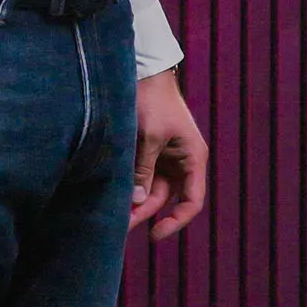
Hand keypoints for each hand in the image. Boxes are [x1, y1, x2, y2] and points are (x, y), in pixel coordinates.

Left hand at [128, 71, 210, 238]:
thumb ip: (144, 169)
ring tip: (113, 213)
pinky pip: (140, 175)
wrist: (144, 71)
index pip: (191, 201)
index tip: (154, 234)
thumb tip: (136, 200)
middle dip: (144, 211)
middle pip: (165, 198)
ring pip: (150, 188)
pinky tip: (113, 194)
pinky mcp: (149, 151)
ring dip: (134, 200)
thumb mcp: (149, 136)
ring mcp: (165, 157)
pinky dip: (129, 184)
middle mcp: (181, 161)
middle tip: (119, 225)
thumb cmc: (153, 100)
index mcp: (192, 158)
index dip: (176, 221)